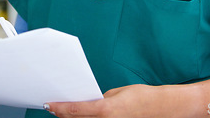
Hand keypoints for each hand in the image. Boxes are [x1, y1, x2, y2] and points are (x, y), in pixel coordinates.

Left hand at [44, 84, 180, 117]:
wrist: (161, 109)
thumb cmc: (141, 97)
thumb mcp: (116, 93)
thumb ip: (99, 100)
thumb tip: (88, 103)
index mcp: (105, 110)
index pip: (75, 110)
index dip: (59, 108)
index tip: (49, 105)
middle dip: (63, 115)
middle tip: (52, 108)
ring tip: (63, 113)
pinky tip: (80, 117)